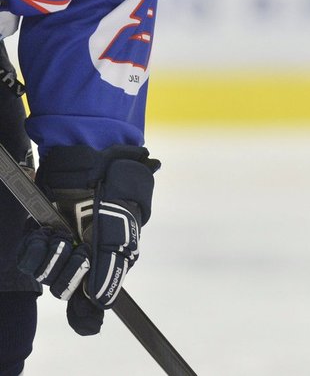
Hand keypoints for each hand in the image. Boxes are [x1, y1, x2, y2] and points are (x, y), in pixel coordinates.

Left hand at [17, 145, 158, 335]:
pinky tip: (44, 233)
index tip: (86, 297)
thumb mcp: (122, 229)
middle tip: (79, 249)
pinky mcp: (42, 234)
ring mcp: (63, 246)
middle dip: (70, 271)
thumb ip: (112, 267)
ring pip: (45, 276)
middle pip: (67, 289)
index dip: (87, 307)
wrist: (92, 160)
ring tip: (61, 235)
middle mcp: (85, 258)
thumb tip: (103, 304)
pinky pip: (29, 257)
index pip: (95, 300)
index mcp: (109, 261)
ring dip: (51, 257)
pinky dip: (33, 248)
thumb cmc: (116, 192)